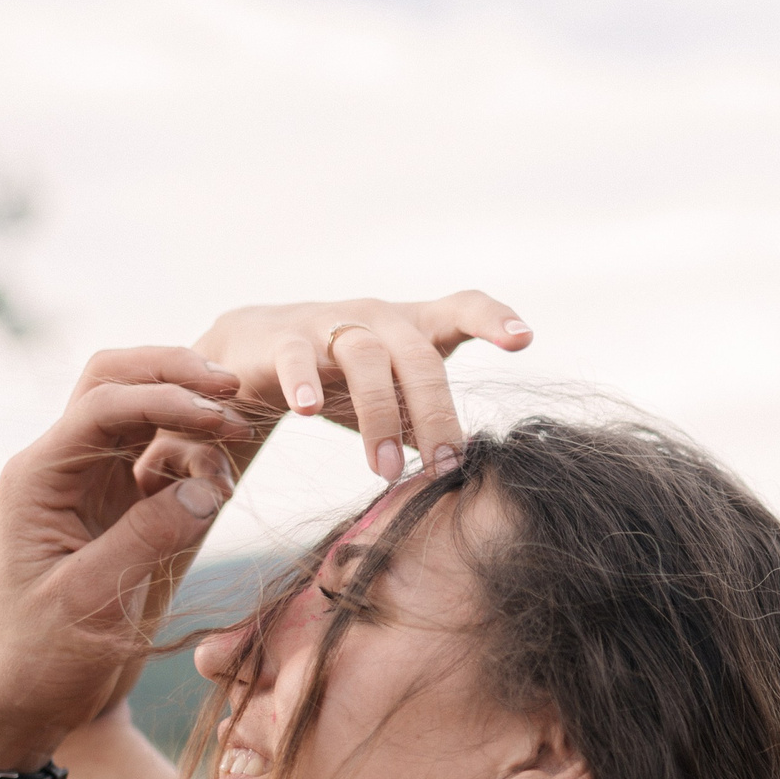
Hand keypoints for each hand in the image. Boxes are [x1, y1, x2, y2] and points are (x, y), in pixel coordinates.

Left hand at [0, 349, 251, 771]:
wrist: (19, 698)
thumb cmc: (40, 655)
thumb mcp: (92, 599)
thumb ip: (149, 537)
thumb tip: (211, 487)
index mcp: (39, 478)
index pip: (103, 405)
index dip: (166, 398)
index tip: (221, 415)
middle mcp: (61, 467)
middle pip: (116, 380)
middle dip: (175, 374)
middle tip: (235, 390)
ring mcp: (90, 482)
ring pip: (143, 410)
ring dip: (192, 413)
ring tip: (239, 444)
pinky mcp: (117, 507)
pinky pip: (162, 457)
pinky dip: (197, 456)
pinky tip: (222, 485)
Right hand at [191, 291, 533, 479]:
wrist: (255, 351)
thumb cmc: (342, 377)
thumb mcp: (394, 394)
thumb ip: (428, 420)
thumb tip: (472, 468)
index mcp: (414, 327)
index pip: (463, 309)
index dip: (494, 319)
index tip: (524, 339)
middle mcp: (378, 316)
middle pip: (419, 358)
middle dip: (436, 416)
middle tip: (443, 469)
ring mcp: (331, 322)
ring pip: (367, 358)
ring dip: (380, 417)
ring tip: (383, 469)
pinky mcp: (283, 338)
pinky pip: (298, 357)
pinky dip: (305, 383)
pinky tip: (310, 412)